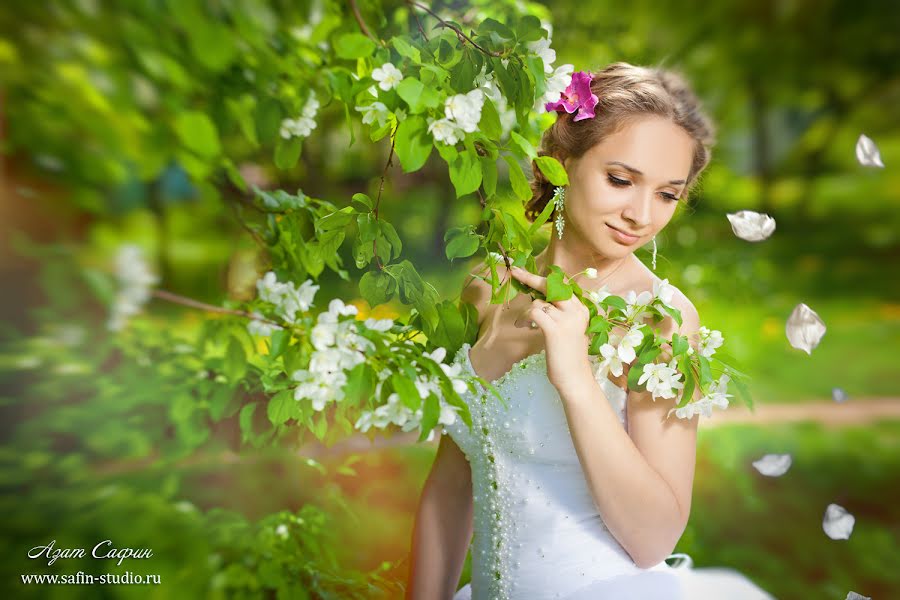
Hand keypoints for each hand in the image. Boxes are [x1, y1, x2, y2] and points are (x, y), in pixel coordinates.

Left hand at [509, 266, 592, 392]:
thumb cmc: (568, 356)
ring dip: (526, 311)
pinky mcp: (555, 329)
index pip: (562, 285)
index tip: (527, 272)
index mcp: (581, 309)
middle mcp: (576, 310)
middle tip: (515, 271)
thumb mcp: (568, 329)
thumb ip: (559, 313)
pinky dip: (525, 317)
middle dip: (530, 277)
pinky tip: (524, 326)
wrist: (575, 379)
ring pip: (538, 301)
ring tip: (525, 323)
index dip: (544, 278)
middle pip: (550, 285)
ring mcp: (567, 319)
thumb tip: (538, 299)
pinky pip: (533, 312)